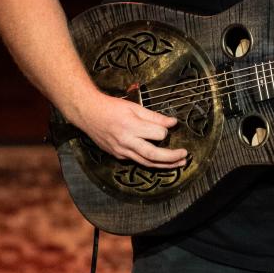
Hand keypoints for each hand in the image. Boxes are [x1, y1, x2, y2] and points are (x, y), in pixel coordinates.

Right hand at [71, 90, 186, 167]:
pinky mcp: (118, 155)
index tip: (167, 127)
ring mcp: (121, 151)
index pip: (158, 134)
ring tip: (179, 164)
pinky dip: (151, 162)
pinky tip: (161, 162)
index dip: (165, 131)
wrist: (88, 113)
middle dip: (172, 157)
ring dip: (165, 165)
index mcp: (131, 126)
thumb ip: (155, 117)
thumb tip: (173, 123)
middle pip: (154, 155)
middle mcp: (126, 141)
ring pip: (147, 163)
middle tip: (185, 156)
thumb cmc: (111, 107)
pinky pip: (137, 161)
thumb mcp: (134, 107)